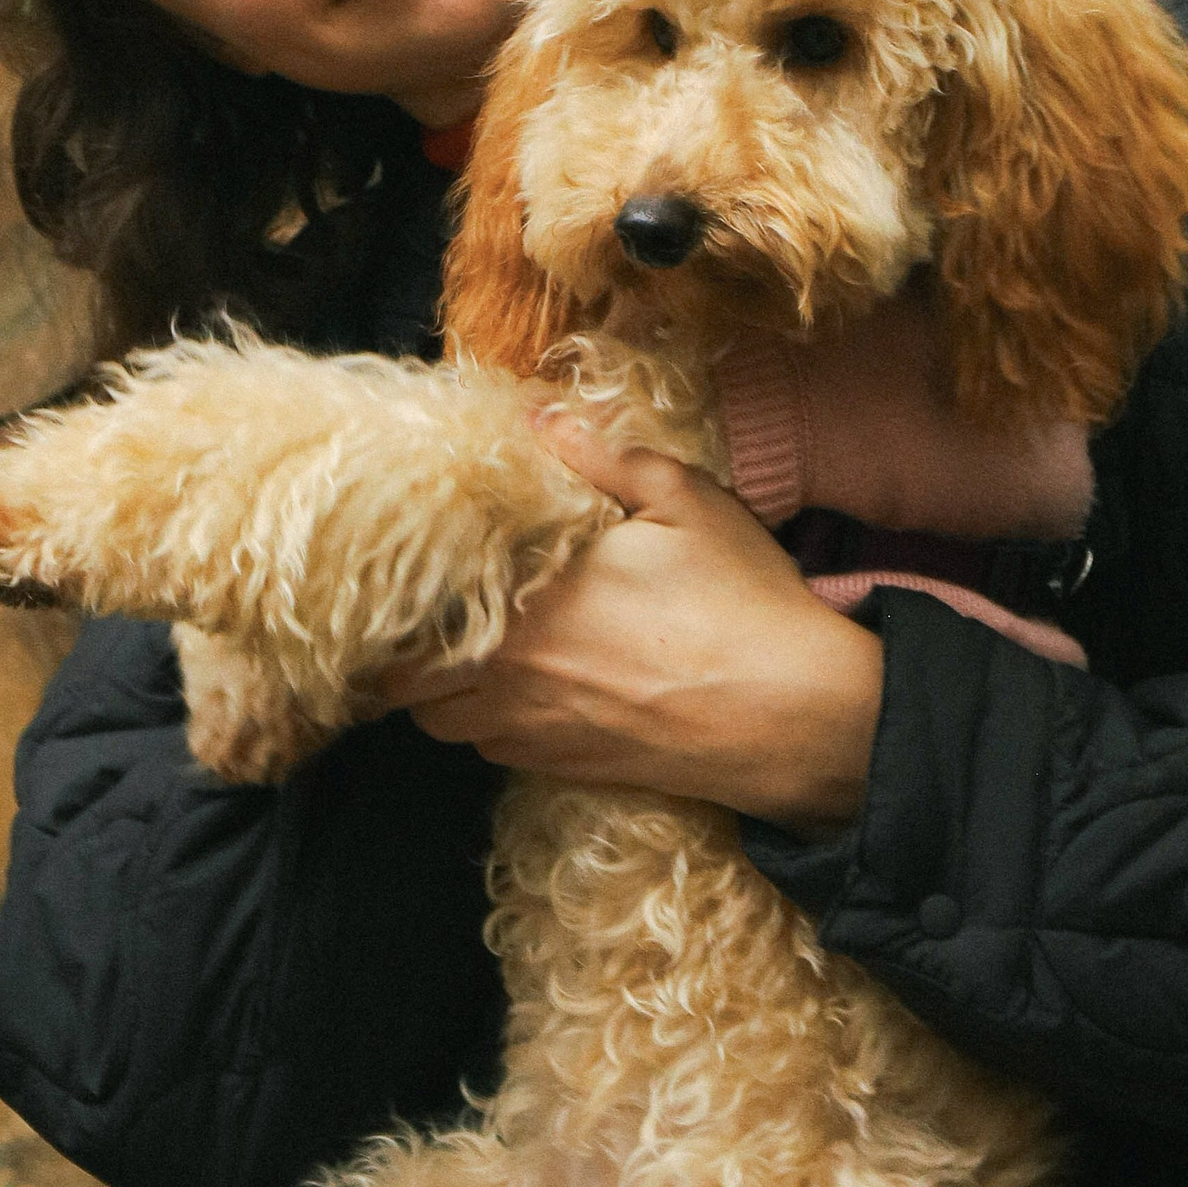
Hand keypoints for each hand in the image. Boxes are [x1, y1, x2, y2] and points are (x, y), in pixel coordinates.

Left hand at [380, 414, 883, 833]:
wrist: (794, 716)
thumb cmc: (740, 601)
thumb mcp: (683, 500)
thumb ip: (601, 454)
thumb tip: (537, 417)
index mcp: (527, 599)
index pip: (414, 611)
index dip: (393, 595)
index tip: (396, 571)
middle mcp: (512, 673)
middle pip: (405, 684)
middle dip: (402, 652)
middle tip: (418, 617)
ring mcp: (534, 730)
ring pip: (441, 724)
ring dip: (439, 693)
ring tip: (461, 655)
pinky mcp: (565, 769)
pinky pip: (491, 753)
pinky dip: (487, 727)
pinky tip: (521, 693)